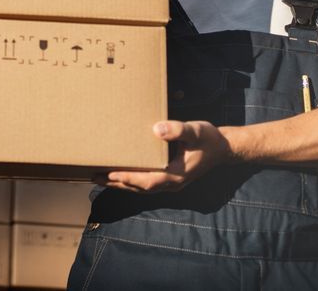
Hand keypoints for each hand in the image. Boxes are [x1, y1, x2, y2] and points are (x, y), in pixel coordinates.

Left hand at [100, 120, 232, 192]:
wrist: (223, 148)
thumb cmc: (208, 138)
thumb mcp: (195, 130)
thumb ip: (177, 130)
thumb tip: (156, 130)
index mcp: (177, 174)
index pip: (148, 181)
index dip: (129, 179)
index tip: (111, 174)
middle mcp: (172, 183)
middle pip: (140, 188)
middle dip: (117, 183)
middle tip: (94, 177)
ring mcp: (171, 183)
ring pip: (141, 188)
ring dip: (121, 184)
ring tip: (99, 177)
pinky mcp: (169, 178)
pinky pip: (146, 183)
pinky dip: (131, 181)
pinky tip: (119, 175)